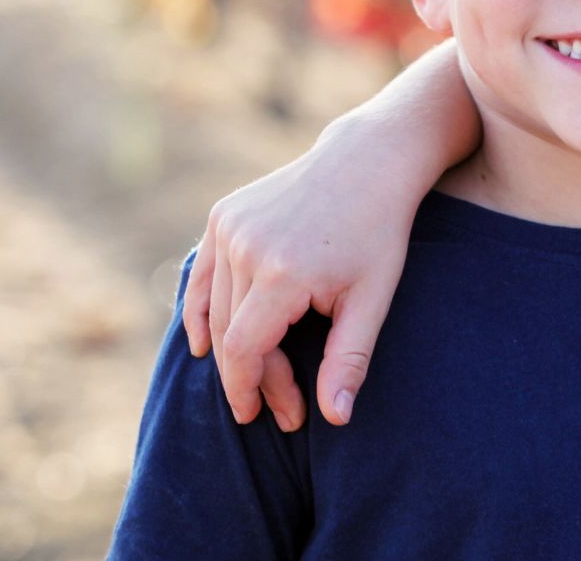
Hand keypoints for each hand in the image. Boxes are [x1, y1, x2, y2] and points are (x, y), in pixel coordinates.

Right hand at [183, 144, 413, 430]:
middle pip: (231, 334)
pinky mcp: (222, 215)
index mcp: (283, 272)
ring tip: (259, 380)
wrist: (366, 162)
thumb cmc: (378, 233)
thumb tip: (335, 419)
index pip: (245, 351)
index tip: (268, 416)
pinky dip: (202, 311)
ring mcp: (229, 227)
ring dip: (233, 351)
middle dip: (253, 378)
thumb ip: (349, 360)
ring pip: (217, 309)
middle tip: (279, 408)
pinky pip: (203, 277)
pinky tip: (206, 344)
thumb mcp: (373, 299)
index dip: (253, 390)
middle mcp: (246, 247)